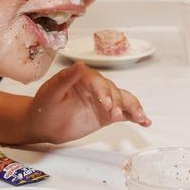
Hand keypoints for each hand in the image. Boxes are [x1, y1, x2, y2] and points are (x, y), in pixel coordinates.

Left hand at [26, 63, 150, 144]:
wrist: (44, 124)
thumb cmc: (44, 106)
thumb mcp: (50, 93)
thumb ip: (65, 79)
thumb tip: (79, 64)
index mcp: (83, 77)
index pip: (98, 82)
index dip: (103, 92)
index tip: (106, 104)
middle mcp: (97, 86)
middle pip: (113, 91)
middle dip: (117, 103)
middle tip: (115, 115)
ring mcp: (104, 100)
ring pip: (123, 100)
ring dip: (133, 108)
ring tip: (141, 118)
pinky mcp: (107, 114)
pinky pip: (124, 113)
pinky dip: (135, 116)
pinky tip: (145, 121)